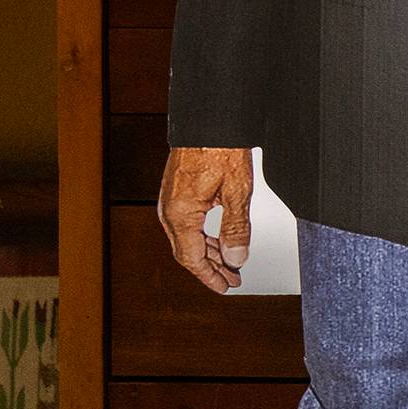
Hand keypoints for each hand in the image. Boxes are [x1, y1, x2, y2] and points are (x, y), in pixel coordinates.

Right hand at [156, 147, 255, 294]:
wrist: (209, 121)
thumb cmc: (220, 149)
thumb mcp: (237, 193)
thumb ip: (236, 229)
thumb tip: (236, 258)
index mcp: (181, 215)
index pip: (193, 259)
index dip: (209, 277)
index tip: (224, 287)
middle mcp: (170, 211)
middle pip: (189, 252)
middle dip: (211, 268)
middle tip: (232, 280)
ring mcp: (171, 202)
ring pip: (188, 239)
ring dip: (209, 253)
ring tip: (230, 264)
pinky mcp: (176, 193)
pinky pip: (187, 224)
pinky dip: (204, 237)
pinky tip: (219, 241)